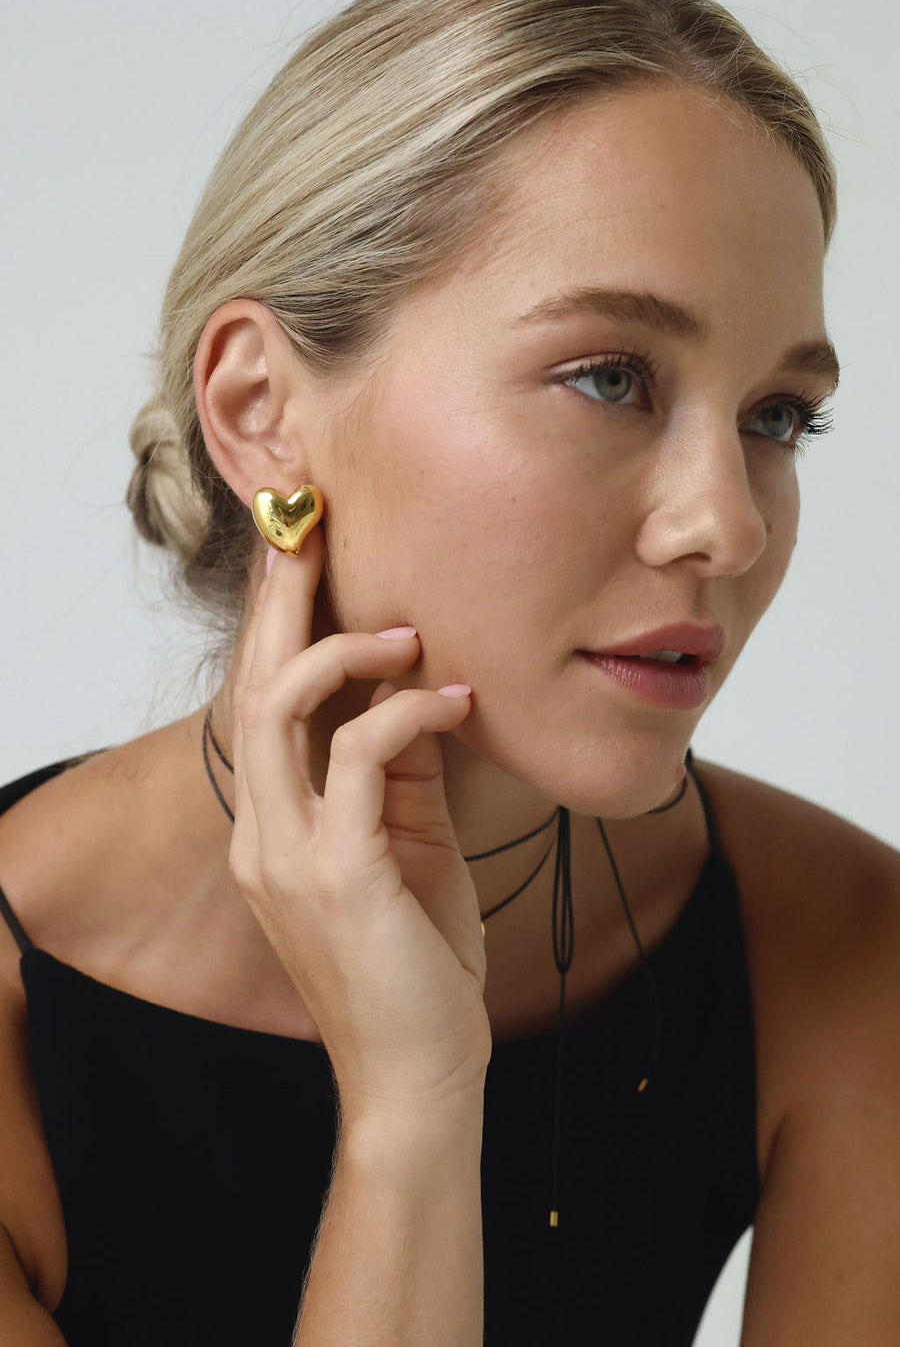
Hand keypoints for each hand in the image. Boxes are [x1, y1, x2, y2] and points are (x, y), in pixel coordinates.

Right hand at [229, 528, 490, 1122]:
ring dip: (340, 652)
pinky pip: (359, 760)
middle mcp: (261, 834)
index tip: (302, 557)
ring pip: (278, 710)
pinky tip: (455, 698)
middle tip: (308, 530)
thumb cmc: (416, 962)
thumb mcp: (406, 847)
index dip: (279, 628)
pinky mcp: (337, 874)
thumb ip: (399, 772)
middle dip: (279, 603)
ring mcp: (287, 855)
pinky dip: (406, 715)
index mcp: (273, 828)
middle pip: (251, 686)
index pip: (262, 703)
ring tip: (405, 629)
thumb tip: (421, 690)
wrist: (418, 1074)